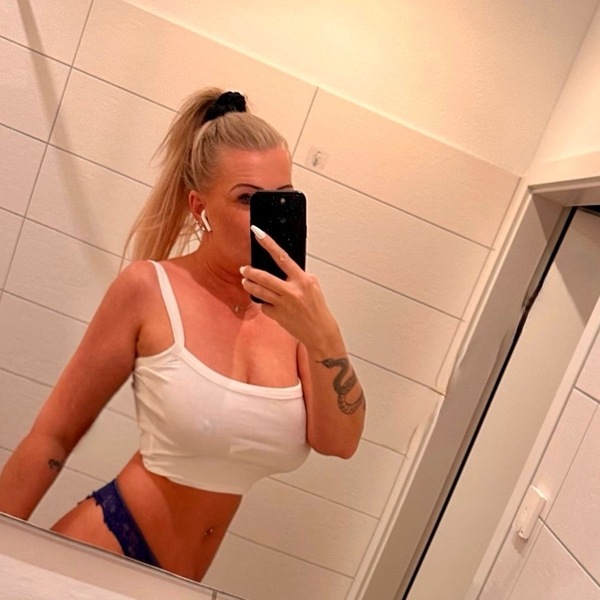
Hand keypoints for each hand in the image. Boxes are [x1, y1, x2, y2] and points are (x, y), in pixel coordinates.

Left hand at [240, 226, 339, 349]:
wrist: (320, 332)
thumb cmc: (317, 308)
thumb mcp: (312, 286)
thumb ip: (297, 276)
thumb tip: (281, 267)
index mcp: (303, 280)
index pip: (282, 257)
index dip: (269, 244)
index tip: (258, 233)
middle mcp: (292, 291)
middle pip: (264, 277)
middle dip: (250, 272)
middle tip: (243, 269)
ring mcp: (284, 304)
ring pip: (259, 291)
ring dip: (249, 285)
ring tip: (245, 282)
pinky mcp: (277, 316)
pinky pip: (264, 306)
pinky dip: (264, 303)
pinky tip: (267, 303)